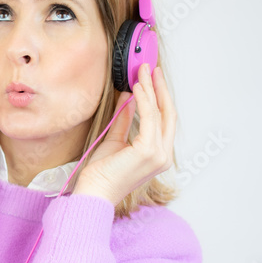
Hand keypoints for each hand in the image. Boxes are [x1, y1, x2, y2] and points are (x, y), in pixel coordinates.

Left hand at [72, 63, 175, 203]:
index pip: (164, 121)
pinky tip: (137, 87)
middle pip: (167, 114)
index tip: (153, 79)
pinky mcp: (148, 151)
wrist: (94, 192)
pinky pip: (149, 118)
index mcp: (158, 155)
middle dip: (160, 88)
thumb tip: (128, 100)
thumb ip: (124, 122)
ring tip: (142, 72)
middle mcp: (163, 156)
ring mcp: (159, 155)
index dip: (160, 98)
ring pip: (159, 113)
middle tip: (151, 69)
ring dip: (151, 89)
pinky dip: (144, 100)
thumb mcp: (115, 141)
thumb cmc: (102, 174)